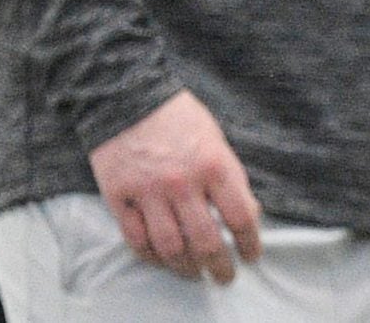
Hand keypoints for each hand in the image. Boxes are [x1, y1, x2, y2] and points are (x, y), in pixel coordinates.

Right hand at [87, 90, 263, 282]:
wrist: (125, 93)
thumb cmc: (177, 115)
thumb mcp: (215, 138)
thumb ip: (230, 176)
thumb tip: (248, 214)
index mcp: (213, 164)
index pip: (241, 217)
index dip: (250, 244)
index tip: (251, 255)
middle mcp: (182, 182)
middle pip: (207, 242)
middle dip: (220, 266)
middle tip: (225, 275)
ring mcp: (148, 192)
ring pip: (172, 249)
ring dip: (187, 269)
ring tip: (196, 274)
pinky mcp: (119, 197)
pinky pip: (137, 241)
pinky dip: (153, 257)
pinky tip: (165, 260)